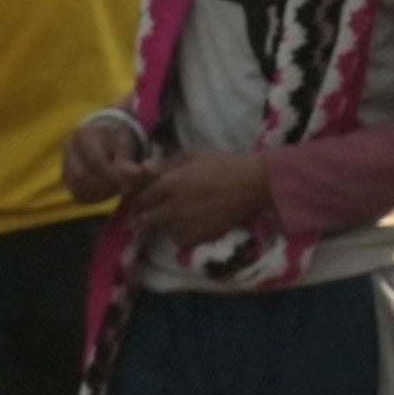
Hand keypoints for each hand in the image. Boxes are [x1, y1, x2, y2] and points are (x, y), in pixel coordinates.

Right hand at [62, 108, 148, 203]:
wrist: (105, 138)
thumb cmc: (117, 139)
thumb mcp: (126, 143)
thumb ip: (128, 160)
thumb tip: (140, 173)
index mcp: (84, 134)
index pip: (95, 160)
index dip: (113, 173)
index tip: (130, 178)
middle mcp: (69, 149)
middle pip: (82, 176)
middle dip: (106, 185)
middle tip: (124, 187)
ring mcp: (65, 165)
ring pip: (77, 188)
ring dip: (100, 193)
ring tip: (118, 188)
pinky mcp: (67, 180)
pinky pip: (78, 194)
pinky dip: (94, 197)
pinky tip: (109, 192)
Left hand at [126, 149, 276, 250]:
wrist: (253, 184)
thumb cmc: (224, 164)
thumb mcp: (194, 155)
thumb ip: (166, 163)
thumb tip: (143, 169)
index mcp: (168, 185)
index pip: (139, 200)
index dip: (140, 201)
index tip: (145, 201)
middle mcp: (170, 208)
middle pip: (143, 221)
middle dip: (145, 217)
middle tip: (155, 212)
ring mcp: (182, 226)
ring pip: (160, 231)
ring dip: (163, 225)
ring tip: (179, 215)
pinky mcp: (194, 238)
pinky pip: (177, 239)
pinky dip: (181, 232)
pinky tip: (194, 221)